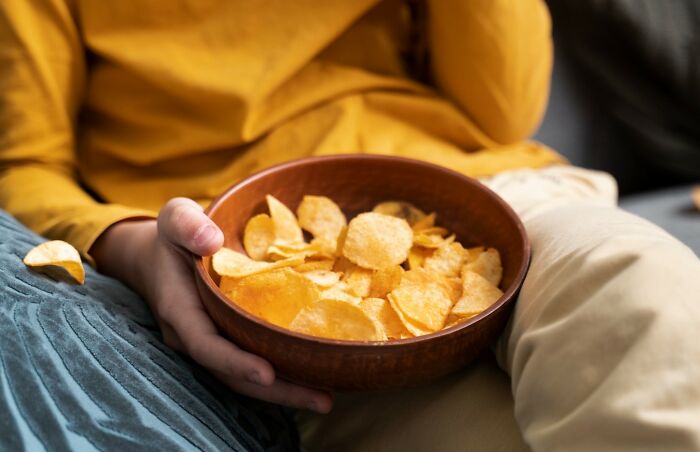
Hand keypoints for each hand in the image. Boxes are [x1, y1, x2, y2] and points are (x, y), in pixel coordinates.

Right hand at [91, 198, 331, 412]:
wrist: (159, 256)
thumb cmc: (173, 235)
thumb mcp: (175, 217)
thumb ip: (188, 224)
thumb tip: (212, 241)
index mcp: (180, 309)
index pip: (206, 345)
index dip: (235, 362)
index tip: (268, 373)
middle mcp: (193, 336)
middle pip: (232, 375)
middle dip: (275, 391)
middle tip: (322, 401)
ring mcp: (211, 342)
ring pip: (244, 378)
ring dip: (285, 392)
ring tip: (325, 399)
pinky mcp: (227, 341)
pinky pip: (252, 363)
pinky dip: (282, 375)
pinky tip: (315, 378)